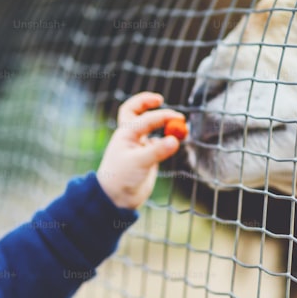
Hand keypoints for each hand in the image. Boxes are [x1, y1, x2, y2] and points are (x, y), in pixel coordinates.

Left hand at [96, 92, 184, 209]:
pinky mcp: (147, 156)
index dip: (162, 116)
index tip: (178, 119)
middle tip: (160, 99)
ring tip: (179, 126)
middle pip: (135, 112)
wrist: (117, 198)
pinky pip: (158, 142)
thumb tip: (176, 140)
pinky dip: (167, 139)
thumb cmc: (121, 178)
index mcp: (125, 134)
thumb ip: (157, 151)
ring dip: (161, 122)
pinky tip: (175, 142)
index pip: (146, 118)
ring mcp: (139, 146)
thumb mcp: (139, 162)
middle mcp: (131, 137)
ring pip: (149, 127)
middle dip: (146, 102)